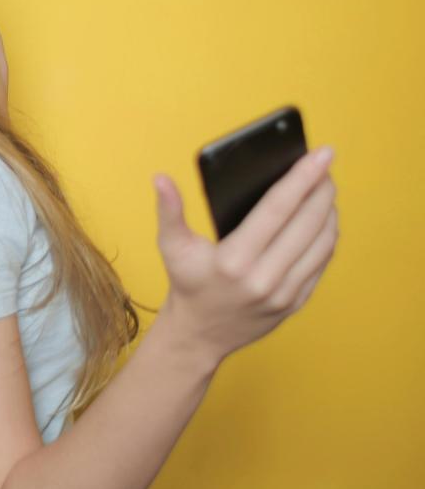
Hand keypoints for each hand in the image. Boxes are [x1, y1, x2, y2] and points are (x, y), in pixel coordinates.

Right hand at [151, 146, 339, 362]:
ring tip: (325, 189)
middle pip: (307, 223)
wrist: (199, 334)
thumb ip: (169, 211)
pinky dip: (327, 236)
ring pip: (321, 243)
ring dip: (328, 211)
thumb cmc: (187, 283)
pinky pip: (321, 263)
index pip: (277, 209)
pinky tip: (323, 219)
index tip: (321, 154)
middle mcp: (263, 278)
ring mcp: (283, 294)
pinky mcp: (295, 303)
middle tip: (326, 166)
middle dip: (321, 189)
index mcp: (233, 260)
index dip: (302, 178)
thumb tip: (160, 178)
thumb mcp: (171, 247)